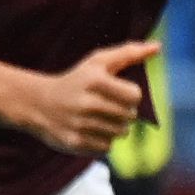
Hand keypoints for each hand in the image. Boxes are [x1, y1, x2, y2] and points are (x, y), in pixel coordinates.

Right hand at [18, 40, 157, 154]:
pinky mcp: (75, 142)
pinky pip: (107, 147)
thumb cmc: (77, 80)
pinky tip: (90, 130)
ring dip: (115, 128)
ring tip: (100, 118)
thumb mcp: (97, 62)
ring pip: (120, 134)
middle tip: (109, 107)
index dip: (132, 96)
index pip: (135, 96)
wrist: (37, 103)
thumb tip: (157, 47)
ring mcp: (79, 124)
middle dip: (124, 112)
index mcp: (94, 81)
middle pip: (130, 117)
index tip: (120, 93)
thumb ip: (128, 53)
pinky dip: (103, 141)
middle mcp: (86, 103)